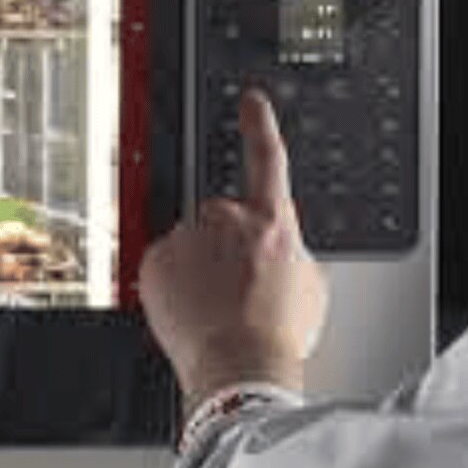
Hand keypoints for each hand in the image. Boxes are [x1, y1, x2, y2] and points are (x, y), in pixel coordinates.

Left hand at [140, 88, 328, 406]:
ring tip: (215, 308)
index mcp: (271, 222)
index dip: (259, 123)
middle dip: (223, 245)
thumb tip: (279, 250)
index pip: (267, 158)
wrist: (239, 367)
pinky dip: (172, 284)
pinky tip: (191, 310)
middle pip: (220, 218)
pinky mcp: (155, 260)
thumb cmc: (276, 336)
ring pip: (190, 244)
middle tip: (234, 288)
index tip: (250, 101)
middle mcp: (226, 220)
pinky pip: (163, 264)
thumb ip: (290, 250)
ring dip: (198, 268)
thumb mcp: (311, 285)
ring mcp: (187, 238)